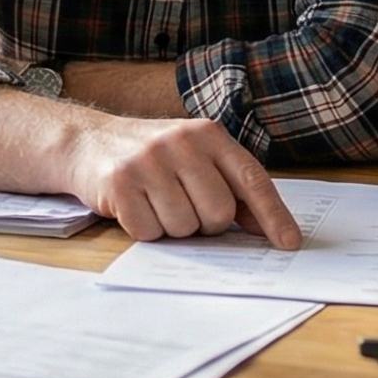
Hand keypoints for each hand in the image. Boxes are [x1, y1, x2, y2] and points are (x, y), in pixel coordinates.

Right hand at [63, 115, 302, 248]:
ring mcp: (149, 161)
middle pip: (217, 212)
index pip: (251, 179)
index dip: (272, 215)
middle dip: (205, 223)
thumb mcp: (196, 158)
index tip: (288, 243)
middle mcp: (181, 142)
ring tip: (157, 203)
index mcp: (209, 134)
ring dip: (173, 228)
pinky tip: (137, 207)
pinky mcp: (120, 182)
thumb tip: (264, 228)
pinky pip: (150, 232)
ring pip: (184, 226)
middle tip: (185, 207)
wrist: (89, 142)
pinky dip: (146, 230)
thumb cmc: (153, 157)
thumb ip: (230, 186)